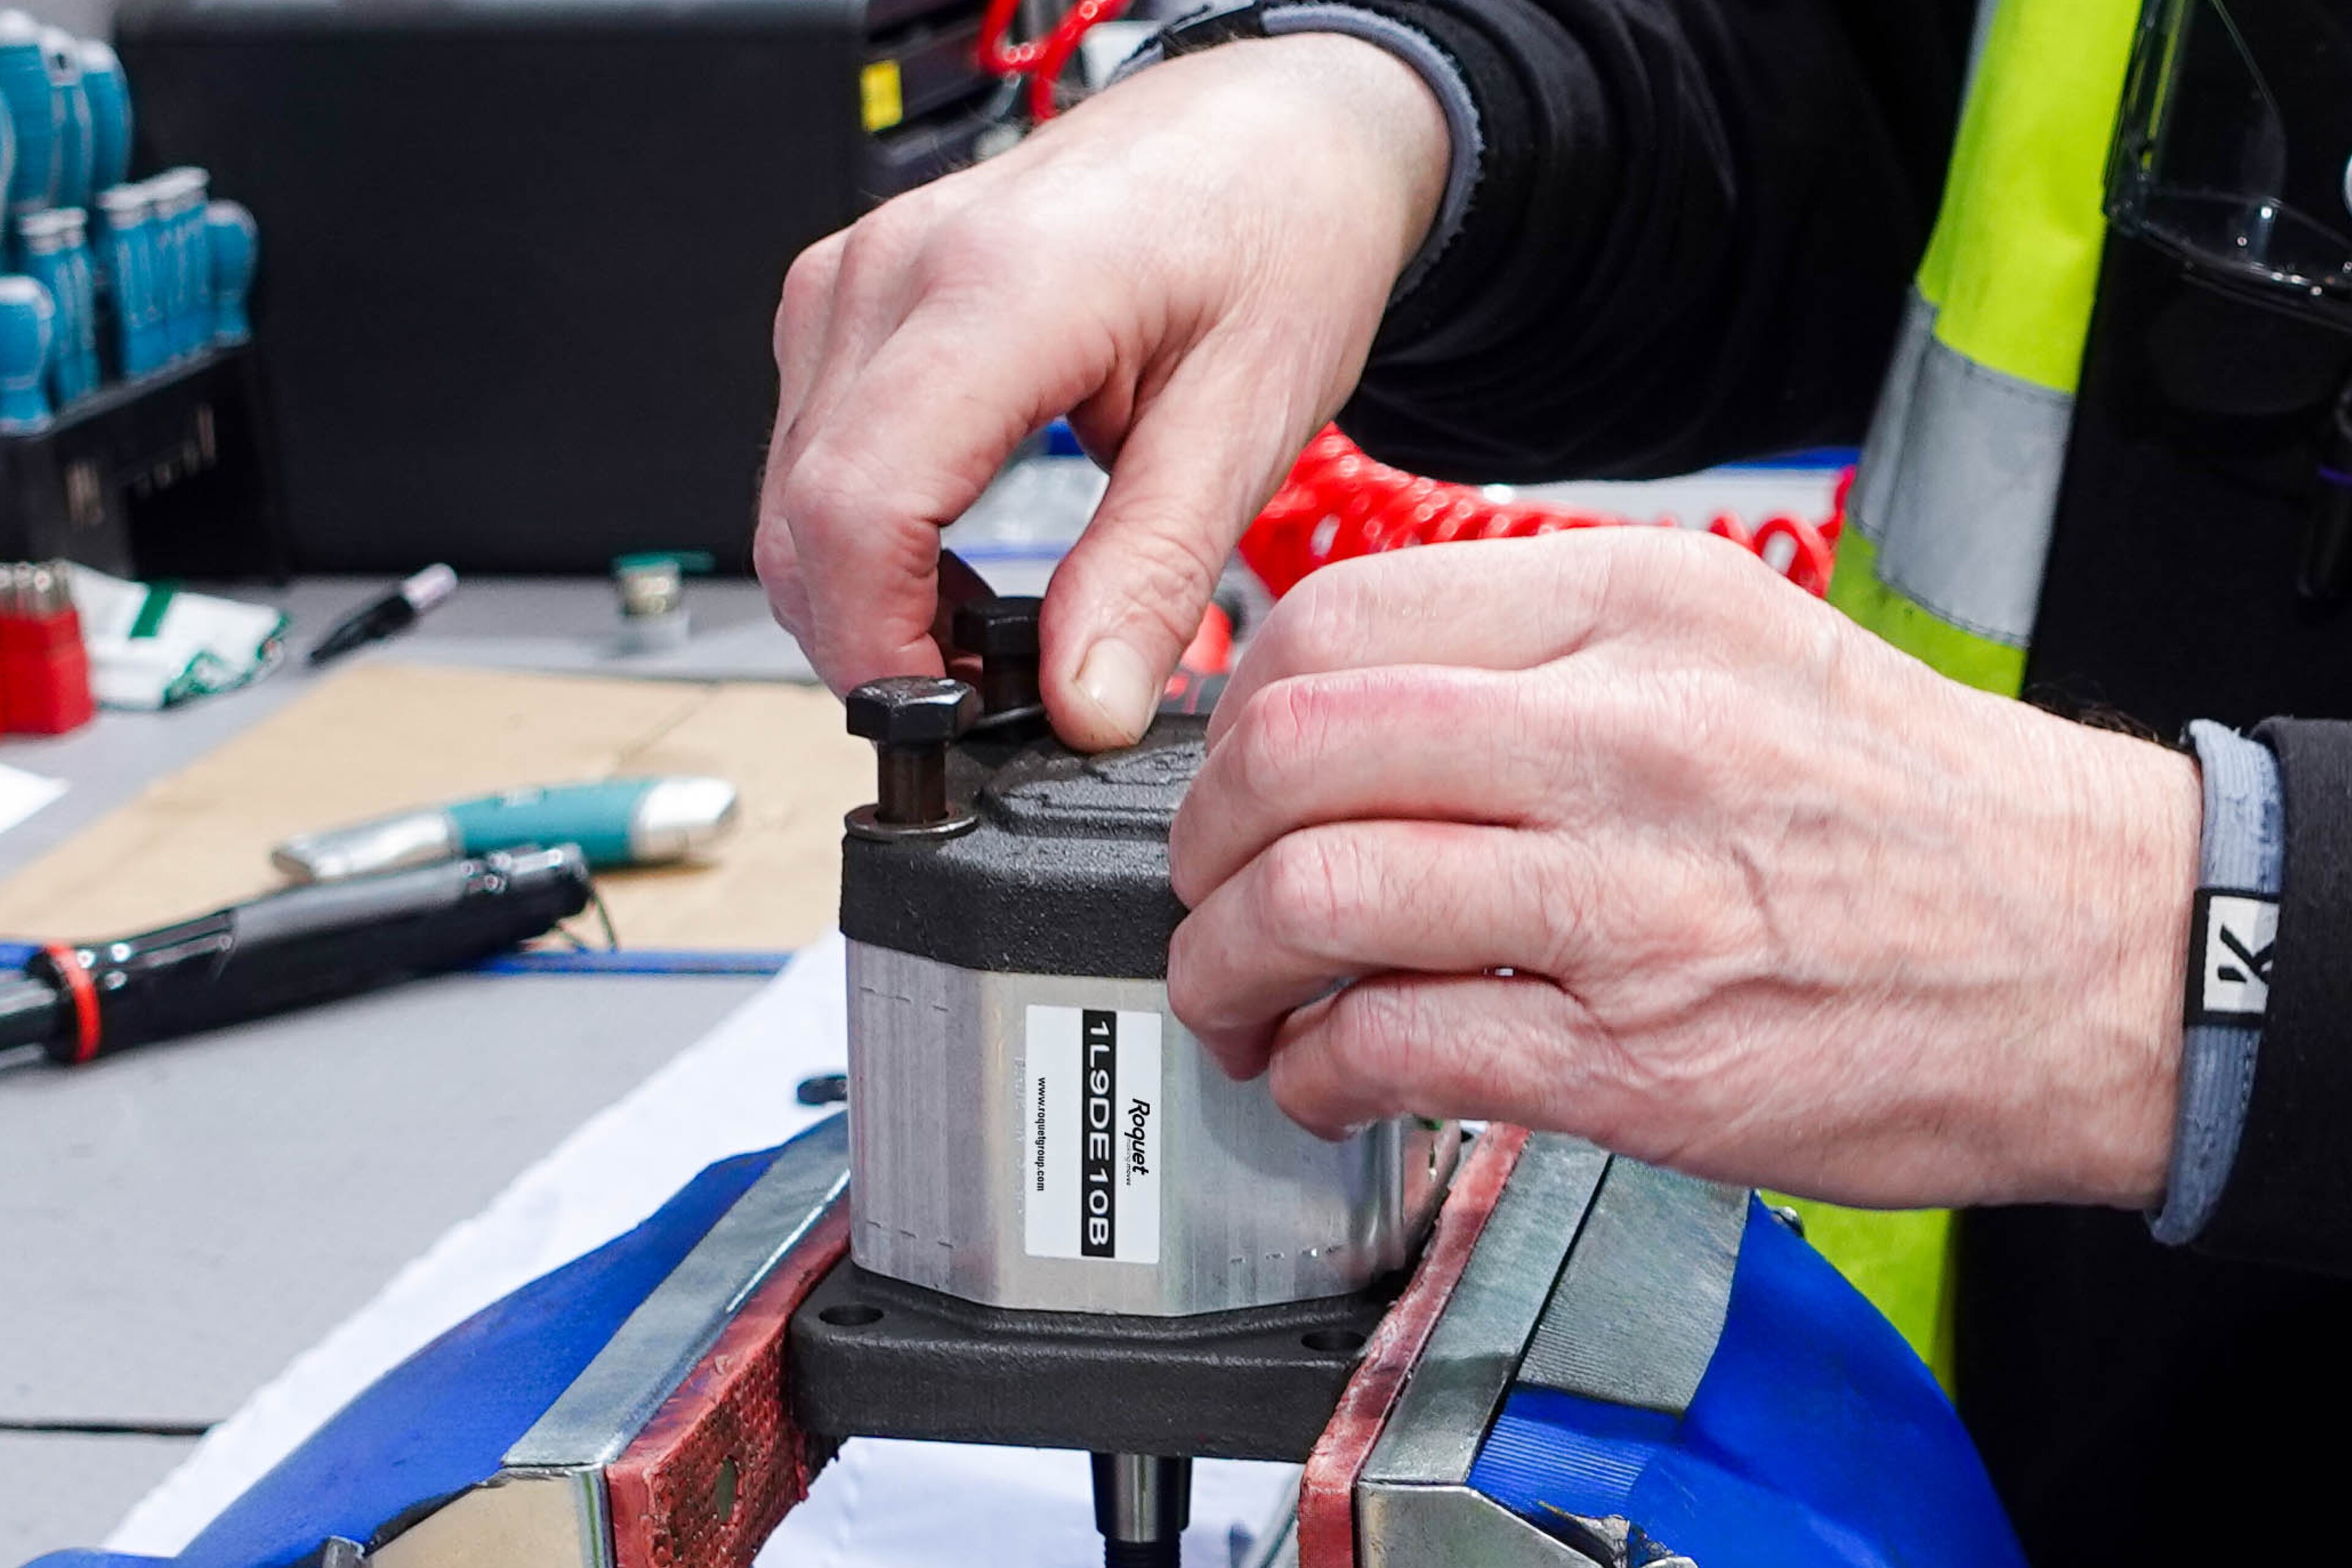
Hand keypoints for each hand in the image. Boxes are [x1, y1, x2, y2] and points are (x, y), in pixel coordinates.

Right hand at [755, 36, 1447, 747]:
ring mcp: (858, 274)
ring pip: (792, 492)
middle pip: (803, 513)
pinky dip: (864, 534)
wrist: (1273, 129)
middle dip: (870, 638)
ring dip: (863, 591)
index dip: (877, 644)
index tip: (944, 722)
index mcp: (999, 288)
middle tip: (987, 700)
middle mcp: (897, 268)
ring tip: (985, 633)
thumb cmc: (1276, 231)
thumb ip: (1151, 573)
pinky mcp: (852, 294)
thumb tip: (1082, 707)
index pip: (859, 505)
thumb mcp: (1247, 419)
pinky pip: (812, 448)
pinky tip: (949, 562)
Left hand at [1166, 531, 2201, 1209]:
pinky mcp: (1636, 1056)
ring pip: (1315, 897)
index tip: (1231, 763)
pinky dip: (1312, 1068)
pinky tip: (1322, 1074)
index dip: (1237, 706)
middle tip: (1206, 885)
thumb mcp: (1739, 642)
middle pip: (1295, 750)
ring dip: (1226, 964)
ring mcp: (1627, 896)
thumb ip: (1547, 651)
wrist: (2104, 950)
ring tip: (1236, 995)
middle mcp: (1624, 732)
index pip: (1336, 616)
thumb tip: (1358, 698)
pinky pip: (1392, 1045)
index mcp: (1639, 608)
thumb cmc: (1914, 807)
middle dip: (1200, 837)